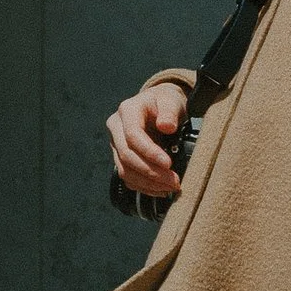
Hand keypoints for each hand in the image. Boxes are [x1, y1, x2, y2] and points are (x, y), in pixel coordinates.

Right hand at [106, 80, 188, 200]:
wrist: (158, 105)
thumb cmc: (166, 102)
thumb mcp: (171, 100)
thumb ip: (170, 111)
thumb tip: (166, 127)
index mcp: (127, 111)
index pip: (133, 136)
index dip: (150, 153)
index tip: (169, 164)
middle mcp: (116, 128)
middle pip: (127, 156)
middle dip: (151, 172)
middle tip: (174, 181)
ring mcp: (116, 144)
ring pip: (125, 170)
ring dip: (148, 183)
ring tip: (170, 187)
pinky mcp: (120, 157)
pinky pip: (128, 177)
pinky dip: (144, 187)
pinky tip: (161, 190)